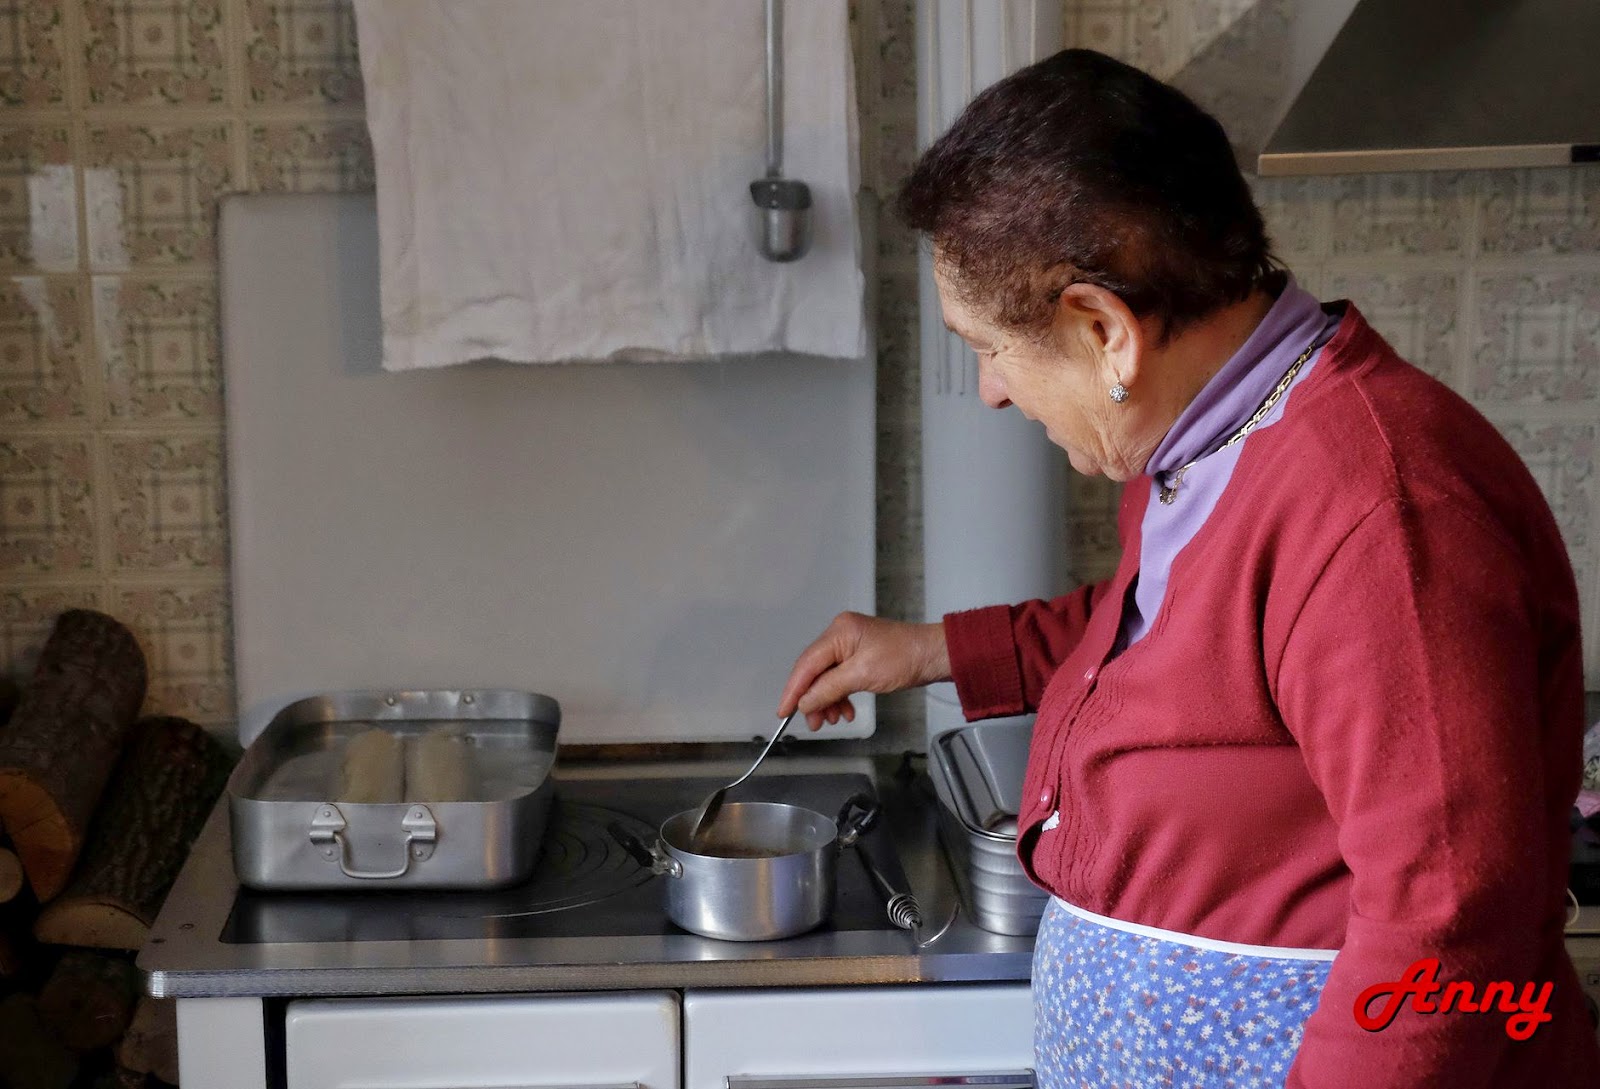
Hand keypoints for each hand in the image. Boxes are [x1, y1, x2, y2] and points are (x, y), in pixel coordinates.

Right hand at [776, 612, 951, 730]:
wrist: (933, 655)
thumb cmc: (904, 659)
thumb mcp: (862, 675)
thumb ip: (829, 689)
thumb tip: (805, 702)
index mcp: (838, 632)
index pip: (806, 664)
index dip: (793, 690)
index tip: (784, 712)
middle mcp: (840, 635)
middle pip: (814, 672)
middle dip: (813, 699)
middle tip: (815, 723)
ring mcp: (850, 646)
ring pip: (827, 678)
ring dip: (828, 701)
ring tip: (834, 720)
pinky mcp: (859, 657)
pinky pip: (840, 679)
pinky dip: (840, 696)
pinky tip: (846, 711)